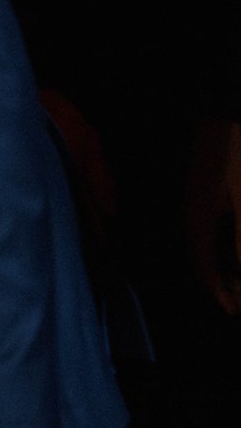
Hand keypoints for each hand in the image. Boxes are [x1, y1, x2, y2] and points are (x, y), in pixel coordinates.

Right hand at [187, 117, 240, 314]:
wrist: (225, 116)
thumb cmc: (236, 159)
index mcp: (198, 220)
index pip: (203, 266)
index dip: (219, 292)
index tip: (232, 311)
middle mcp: (191, 215)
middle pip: (201, 258)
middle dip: (220, 281)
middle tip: (236, 300)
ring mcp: (197, 204)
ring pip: (205, 244)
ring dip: (223, 263)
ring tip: (238, 277)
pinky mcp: (206, 195)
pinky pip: (209, 230)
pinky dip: (224, 245)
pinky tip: (235, 246)